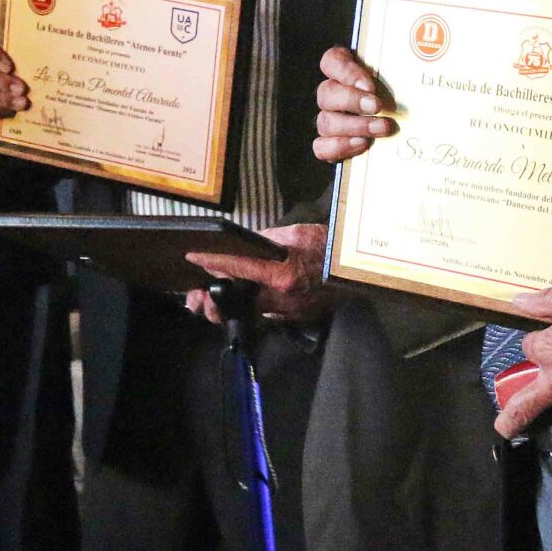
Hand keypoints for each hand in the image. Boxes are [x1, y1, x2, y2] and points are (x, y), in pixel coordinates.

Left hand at [187, 222, 331, 324]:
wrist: (357, 269)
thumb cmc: (328, 246)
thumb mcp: (295, 233)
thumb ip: (266, 239)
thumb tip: (243, 243)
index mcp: (280, 275)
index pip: (238, 267)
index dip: (214, 262)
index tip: (194, 258)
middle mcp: (281, 298)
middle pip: (238, 303)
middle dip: (216, 299)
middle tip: (199, 294)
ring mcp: (289, 311)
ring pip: (250, 311)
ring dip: (232, 304)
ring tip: (215, 297)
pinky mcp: (295, 317)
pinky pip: (267, 312)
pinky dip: (254, 304)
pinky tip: (244, 297)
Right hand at [313, 45, 397, 162]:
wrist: (407, 132)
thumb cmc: (404, 98)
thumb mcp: (404, 80)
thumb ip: (406, 70)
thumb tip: (430, 63)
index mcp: (346, 71)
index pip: (331, 61)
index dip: (346, 71)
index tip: (369, 83)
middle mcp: (334, 94)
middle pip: (326, 92)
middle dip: (352, 100)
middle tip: (377, 106)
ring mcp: (330, 120)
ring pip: (326, 121)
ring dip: (355, 126)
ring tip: (382, 128)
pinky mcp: (331, 144)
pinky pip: (322, 147)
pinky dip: (340, 147)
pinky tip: (363, 144)